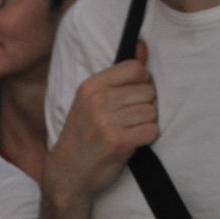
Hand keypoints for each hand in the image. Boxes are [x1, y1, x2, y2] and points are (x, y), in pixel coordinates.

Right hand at [43, 41, 157, 207]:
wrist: (68, 173)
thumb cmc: (84, 134)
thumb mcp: (93, 100)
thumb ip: (120, 75)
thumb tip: (144, 45)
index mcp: (90, 86)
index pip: (136, 69)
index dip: (142, 84)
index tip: (131, 99)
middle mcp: (97, 100)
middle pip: (148, 91)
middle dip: (145, 107)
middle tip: (129, 121)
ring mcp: (107, 122)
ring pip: (152, 112)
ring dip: (146, 124)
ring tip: (128, 132)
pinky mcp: (118, 142)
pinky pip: (152, 131)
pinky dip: (147, 139)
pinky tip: (132, 143)